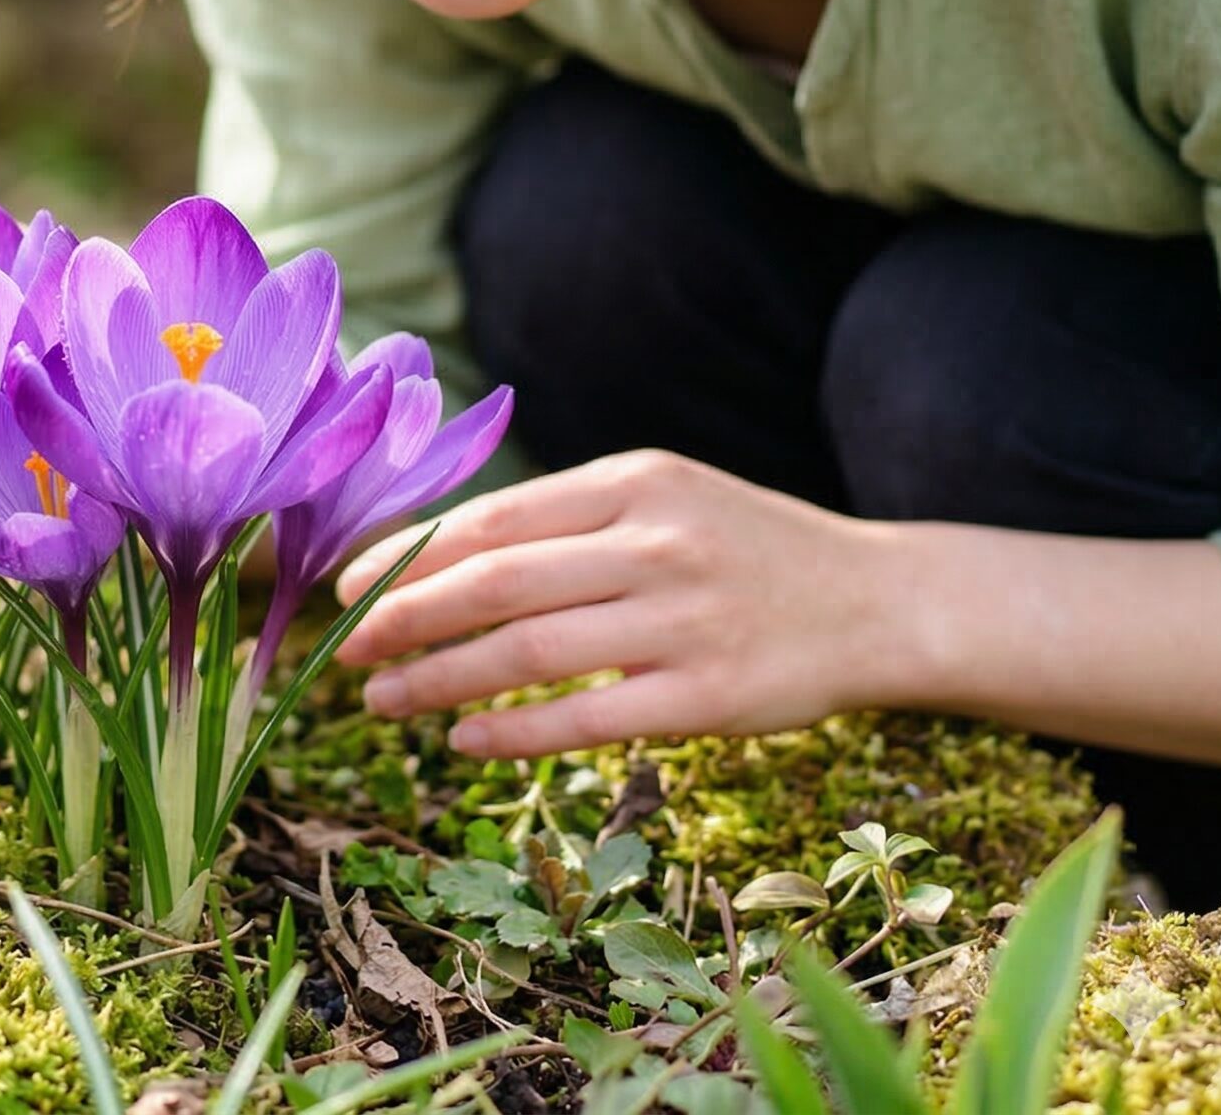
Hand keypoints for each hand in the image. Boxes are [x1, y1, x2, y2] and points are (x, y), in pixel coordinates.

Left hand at [333, 449, 893, 758]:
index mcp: (634, 480)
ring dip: (439, 678)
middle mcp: (655, 542)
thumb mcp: (663, 498)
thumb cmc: (743, 546)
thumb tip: (434, 553)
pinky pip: (587, 717)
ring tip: (381, 697)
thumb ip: (566, 520)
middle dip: (403, 615)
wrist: (878, 601)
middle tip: (342, 646)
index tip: (348, 583)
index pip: (496, 518)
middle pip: (497, 582)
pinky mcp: (709, 698)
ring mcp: (684, 621)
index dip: (411, 555)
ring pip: (529, 651)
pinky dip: (512, 730)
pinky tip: (462, 739)